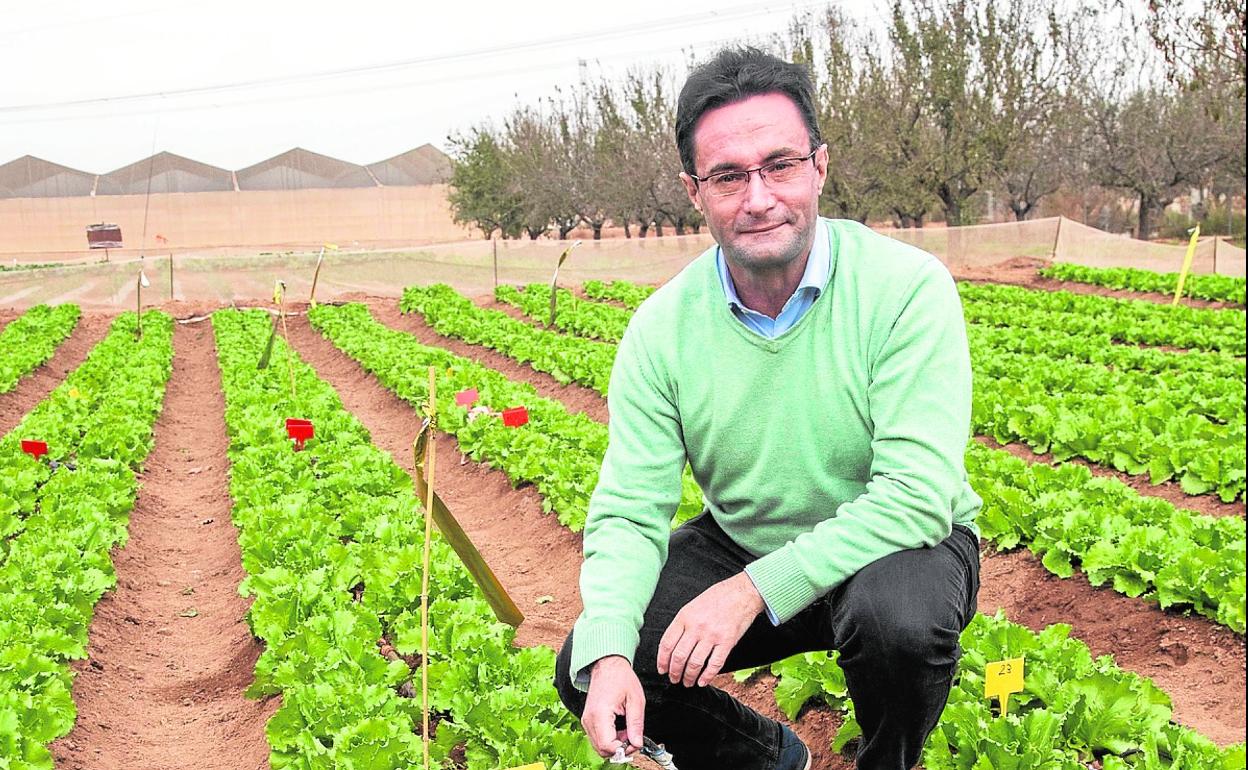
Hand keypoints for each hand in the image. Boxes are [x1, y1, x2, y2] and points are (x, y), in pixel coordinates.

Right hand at [582, 655, 645, 757]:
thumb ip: (636, 724)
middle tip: (633, 738)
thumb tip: (637, 743)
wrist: (607, 665)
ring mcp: (586, 720)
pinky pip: (597, 738)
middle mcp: (589, 718)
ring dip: (614, 745)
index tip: (635, 744)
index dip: (623, 749)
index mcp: (600, 713)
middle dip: (619, 749)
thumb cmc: (621, 678)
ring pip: (598, 746)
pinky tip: (619, 728)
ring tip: (627, 731)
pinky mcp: (587, 720)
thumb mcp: (636, 700)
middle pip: (601, 749)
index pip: (607, 745)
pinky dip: (609, 739)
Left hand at [657, 571, 764, 687]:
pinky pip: (715, 664)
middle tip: (674, 679)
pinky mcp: (727, 642)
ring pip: (695, 663)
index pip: (667, 644)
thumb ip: (682, 624)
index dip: (662, 661)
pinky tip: (703, 681)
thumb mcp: (692, 606)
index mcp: (684, 617)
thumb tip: (672, 646)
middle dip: (674, 672)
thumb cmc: (717, 598)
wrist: (742, 593)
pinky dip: (707, 676)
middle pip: (679, 656)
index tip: (662, 669)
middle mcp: (696, 626)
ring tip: (687, 682)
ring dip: (689, 677)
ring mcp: (712, 635)